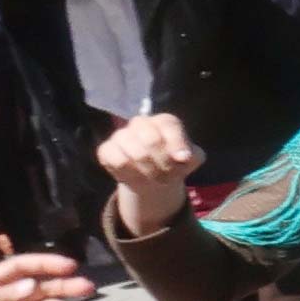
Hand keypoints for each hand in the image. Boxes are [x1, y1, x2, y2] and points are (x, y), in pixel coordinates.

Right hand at [96, 111, 202, 233]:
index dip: (177, 144)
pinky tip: (137, 177)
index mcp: (163, 121)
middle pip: (152, 140)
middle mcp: (140, 123)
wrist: (153, 177)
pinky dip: (131, 174)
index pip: (169, 125)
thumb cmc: (174, 162)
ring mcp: (121, 134)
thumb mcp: (191, 159)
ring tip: (155, 179)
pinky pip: (118, 162)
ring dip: (150, 173)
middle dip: (164, 164)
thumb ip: (193, 155)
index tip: (183, 160)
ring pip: (136, 153)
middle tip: (168, 176)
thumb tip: (183, 156)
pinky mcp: (106, 149)